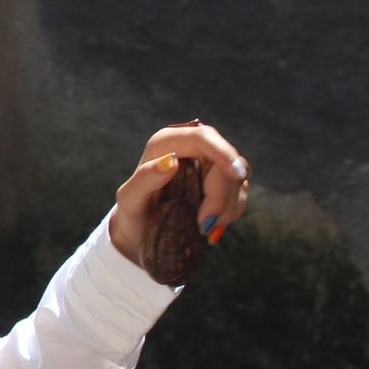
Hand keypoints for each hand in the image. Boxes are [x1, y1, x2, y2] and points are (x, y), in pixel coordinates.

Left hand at [110, 122, 249, 267]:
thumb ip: (144, 180)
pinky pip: (239, 193)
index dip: (223, 152)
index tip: (236, 174)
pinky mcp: (221, 182)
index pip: (202, 137)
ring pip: (238, 178)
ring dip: (227, 207)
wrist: (141, 230)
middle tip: (205, 224)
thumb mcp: (129, 199)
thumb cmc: (132, 211)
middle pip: (226, 161)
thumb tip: (170, 161)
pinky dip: (231, 212)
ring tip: (203, 228)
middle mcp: (191, 147)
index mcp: (167, 143)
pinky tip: (212, 226)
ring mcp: (209, 163)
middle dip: (221, 195)